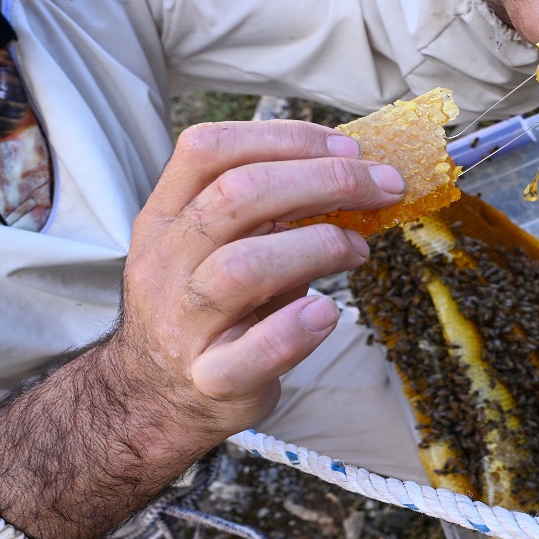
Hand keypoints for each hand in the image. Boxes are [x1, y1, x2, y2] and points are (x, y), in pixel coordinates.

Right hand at [117, 120, 404, 434]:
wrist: (157, 399)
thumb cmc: (206, 311)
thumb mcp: (219, 247)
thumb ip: (266, 212)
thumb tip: (352, 172)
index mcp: (165, 218)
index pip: (208, 149)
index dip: (284, 138)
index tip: (348, 148)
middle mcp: (164, 263)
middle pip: (236, 196)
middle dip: (323, 180)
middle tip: (381, 188)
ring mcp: (182, 324)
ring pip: (242, 268)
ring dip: (317, 246)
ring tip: (358, 248)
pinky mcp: (211, 379)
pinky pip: (254, 351)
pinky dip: (297, 329)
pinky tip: (328, 314)